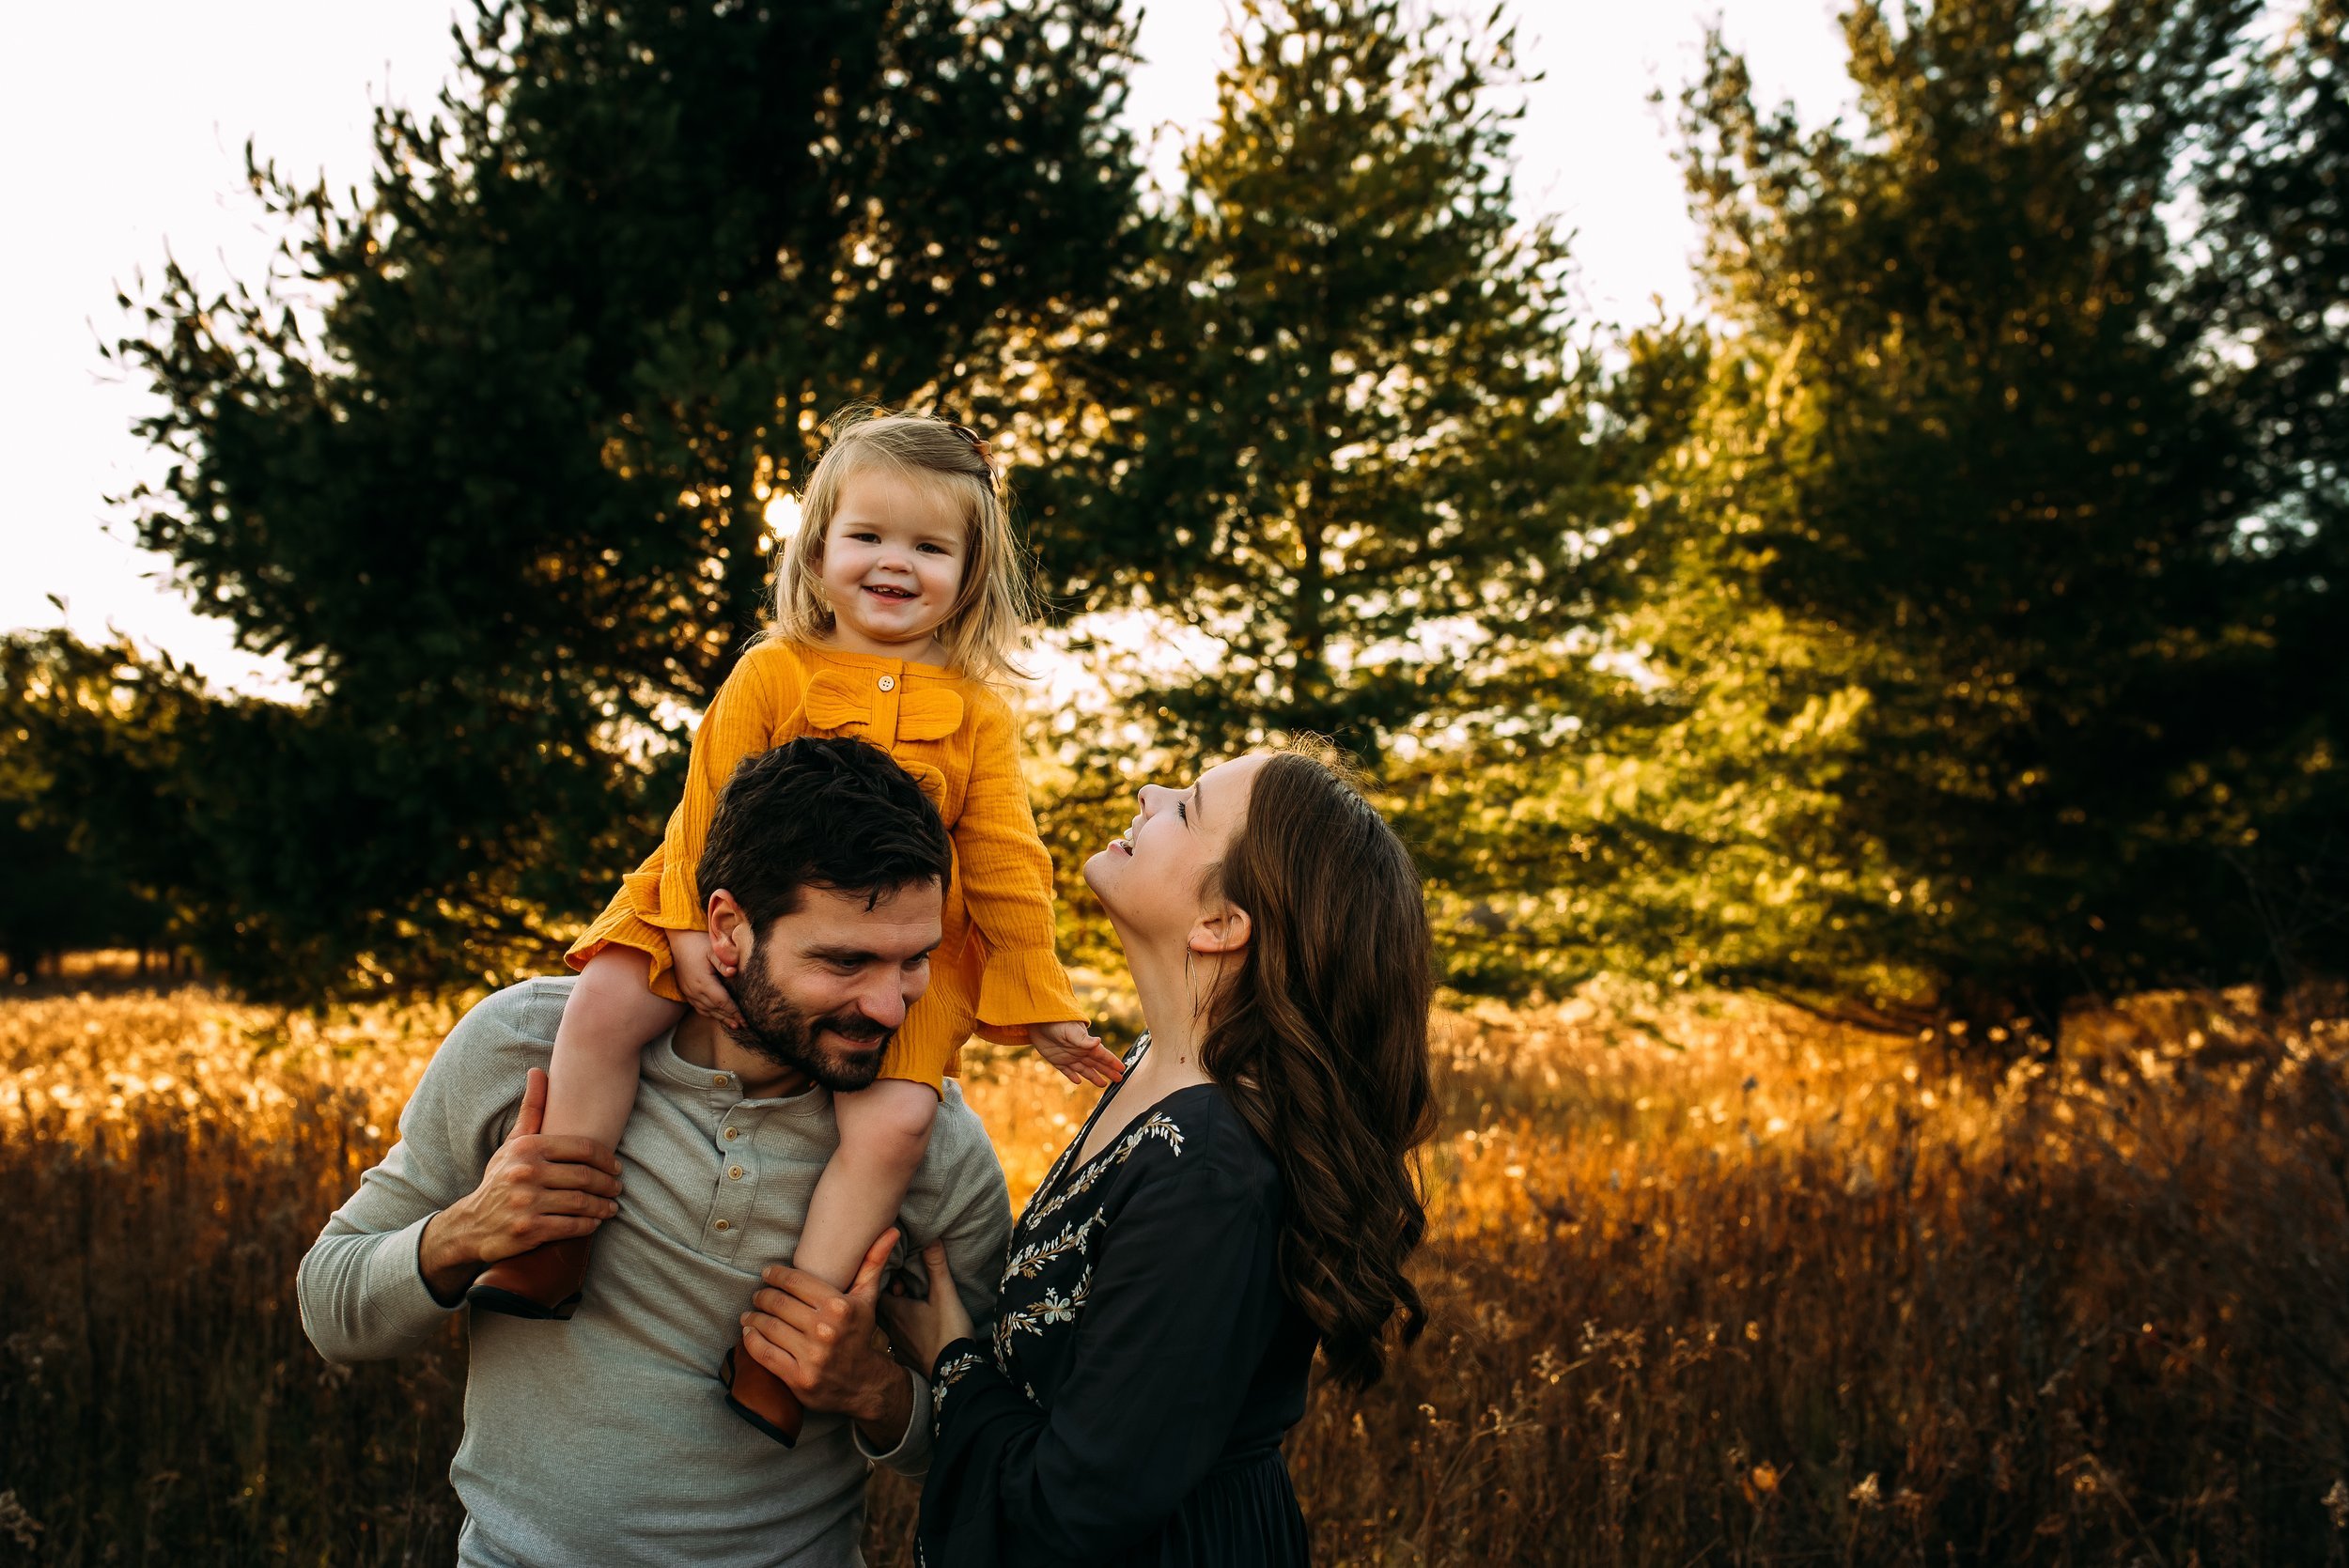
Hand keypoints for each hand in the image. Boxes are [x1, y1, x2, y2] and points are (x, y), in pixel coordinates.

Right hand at [418, 1068, 622, 1299]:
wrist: (471, 1225)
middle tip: (618, 1188)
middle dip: (608, 1184)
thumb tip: (538, 1070)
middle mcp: (525, 1172)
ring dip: (602, 1206)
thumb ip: (533, 1110)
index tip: (616, 1166)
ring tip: (612, 1207)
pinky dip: (589, 1225)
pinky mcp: (528, 1230)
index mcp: (527, 1148)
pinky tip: (595, 1223)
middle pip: (585, 1176)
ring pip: (581, 1202)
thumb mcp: (513, 1144)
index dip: (606, 1158)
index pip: (582, 1148)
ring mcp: (526, 1202)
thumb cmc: (502, 1179)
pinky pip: (571, 1226)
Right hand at [668, 927, 744, 1031]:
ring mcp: (688, 992)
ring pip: (706, 1010)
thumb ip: (723, 962)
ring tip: (734, 1025)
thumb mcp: (713, 950)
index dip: (734, 1012)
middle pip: (714, 1009)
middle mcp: (694, 990)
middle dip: (729, 1018)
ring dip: (720, 1018)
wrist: (679, 940)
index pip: (721, 1002)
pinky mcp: (685, 990)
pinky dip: (709, 1013)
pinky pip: (698, 1007)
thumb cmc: (699, 943)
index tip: (745, 1020)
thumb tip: (734, 972)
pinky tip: (717, 1016)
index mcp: (702, 981)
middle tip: (744, 1026)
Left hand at [740, 1229, 910, 1443]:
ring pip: (769, 1327)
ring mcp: (811, 1356)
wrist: (862, 1383)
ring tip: (751, 1313)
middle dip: (762, 1296)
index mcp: (840, 1307)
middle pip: (779, 1304)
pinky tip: (749, 1332)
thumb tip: (890, 1229)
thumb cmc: (859, 1334)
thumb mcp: (868, 1298)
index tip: (767, 1274)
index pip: (796, 1282)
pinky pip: (764, 1353)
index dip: (776, 1275)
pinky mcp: (797, 1377)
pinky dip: (751, 1340)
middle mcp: (825, 1330)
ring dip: (754, 1317)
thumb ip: (873, 1262)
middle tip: (758, 1294)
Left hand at [878, 1240, 977, 1376]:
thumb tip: (930, 1239)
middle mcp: (890, 1327)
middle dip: (881, 1294)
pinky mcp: (905, 1356)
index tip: (888, 1268)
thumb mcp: (945, 1295)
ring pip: (884, 1323)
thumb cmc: (948, 1332)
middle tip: (894, 1283)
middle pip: (875, 1306)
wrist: (954, 1373)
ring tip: (903, 1302)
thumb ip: (936, 1267)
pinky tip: (911, 1328)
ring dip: (890, 1312)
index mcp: (895, 1310)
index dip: (878, 1278)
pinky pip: (895, 1339)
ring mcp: (896, 1344)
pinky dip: (899, 1329)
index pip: (874, 1289)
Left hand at [1029, 1019, 1124, 1087]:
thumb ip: (1084, 1039)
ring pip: (1085, 1069)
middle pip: (1097, 1064)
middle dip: (1108, 1071)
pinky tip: (1078, 1082)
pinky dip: (1073, 1076)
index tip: (1122, 1068)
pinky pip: (1067, 1071)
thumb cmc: (1057, 1022)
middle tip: (1119, 1079)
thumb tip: (1098, 1042)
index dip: (1112, 1062)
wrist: (1038, 1020)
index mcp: (1086, 1045)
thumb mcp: (1071, 1031)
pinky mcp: (1057, 1060)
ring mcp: (1069, 1056)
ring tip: (1103, 1084)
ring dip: (1094, 1076)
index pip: (1103, 1055)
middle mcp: (1080, 1051)